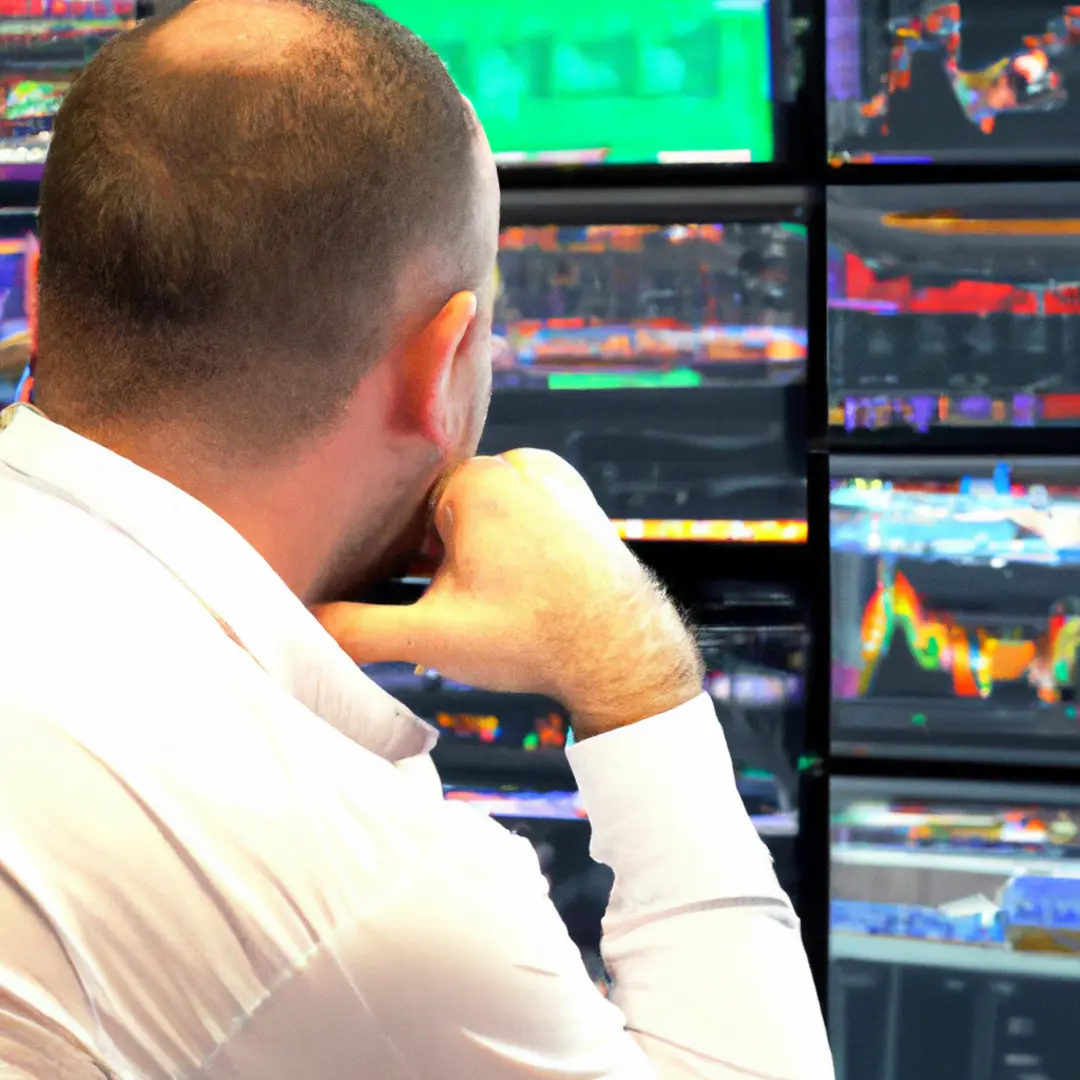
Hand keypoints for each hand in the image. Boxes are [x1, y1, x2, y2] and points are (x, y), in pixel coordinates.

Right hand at [313, 450, 702, 737]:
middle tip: (464, 605)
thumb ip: (357, 629)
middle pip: (446, 510)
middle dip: (441, 555)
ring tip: (496, 599)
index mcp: (476, 481)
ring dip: (476, 550)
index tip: (419, 592)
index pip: (406, 511)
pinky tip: (521, 584)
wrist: (623, 653)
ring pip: (486, 513)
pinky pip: (524, 512)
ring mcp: (555, 479)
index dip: (404, 557)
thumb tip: (299, 627)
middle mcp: (518, 465)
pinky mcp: (579, 499)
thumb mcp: (432, 637)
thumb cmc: (531, 639)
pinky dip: (512, 540)